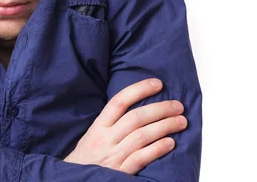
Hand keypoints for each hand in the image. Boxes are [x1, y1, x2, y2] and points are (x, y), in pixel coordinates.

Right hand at [64, 78, 186, 174]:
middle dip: (160, 109)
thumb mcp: (93, 135)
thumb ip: (111, 122)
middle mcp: (105, 139)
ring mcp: (113, 156)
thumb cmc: (87, 158)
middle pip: (136, 118)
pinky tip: (171, 143)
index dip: (139, 90)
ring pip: (142, 136)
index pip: (119, 101)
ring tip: (181, 122)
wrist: (75, 180)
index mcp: (98, 126)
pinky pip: (142, 158)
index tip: (157, 84)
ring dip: (165, 127)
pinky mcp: (120, 172)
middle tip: (178, 106)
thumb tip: (137, 105)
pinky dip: (158, 149)